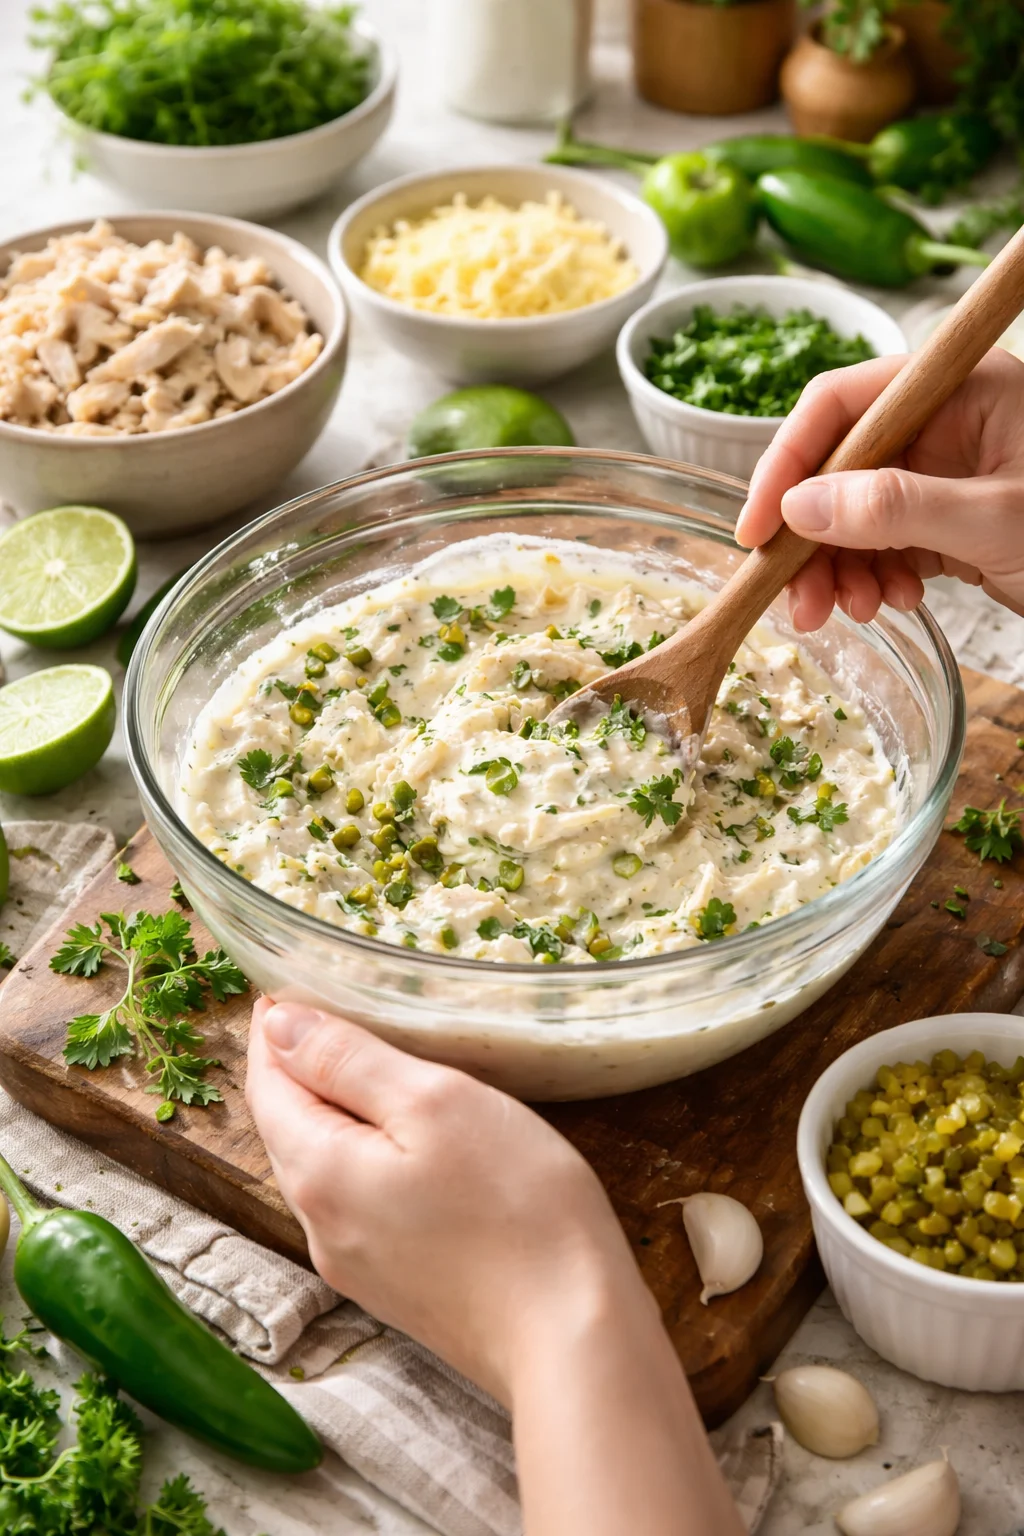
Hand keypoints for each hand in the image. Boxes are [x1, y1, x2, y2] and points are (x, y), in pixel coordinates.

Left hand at [246, 999, 646, 1405]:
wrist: (570, 1336)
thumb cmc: (514, 1205)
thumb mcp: (434, 1102)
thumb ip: (349, 1061)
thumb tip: (277, 1025)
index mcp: (319, 1170)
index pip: (268, 1085)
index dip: (274, 1031)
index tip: (286, 986)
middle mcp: (319, 1224)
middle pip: (287, 1129)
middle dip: (294, 1070)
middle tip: (320, 1015)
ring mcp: (355, 1264)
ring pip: (320, 1167)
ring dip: (327, 1113)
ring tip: (358, 1067)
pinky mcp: (394, 1286)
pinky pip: (354, 1202)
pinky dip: (358, 1156)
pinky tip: (396, 1142)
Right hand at [735, 346, 1023, 629]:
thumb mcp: (993, 519)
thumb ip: (896, 509)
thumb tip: (799, 510)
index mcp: (958, 389)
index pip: (840, 404)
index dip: (786, 463)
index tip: (756, 530)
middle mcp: (944, 423)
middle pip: (837, 466)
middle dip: (810, 536)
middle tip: (798, 601)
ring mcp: (944, 473)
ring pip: (853, 513)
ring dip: (838, 567)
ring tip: (851, 611)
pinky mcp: (948, 520)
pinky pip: (884, 543)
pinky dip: (873, 577)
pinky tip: (891, 601)